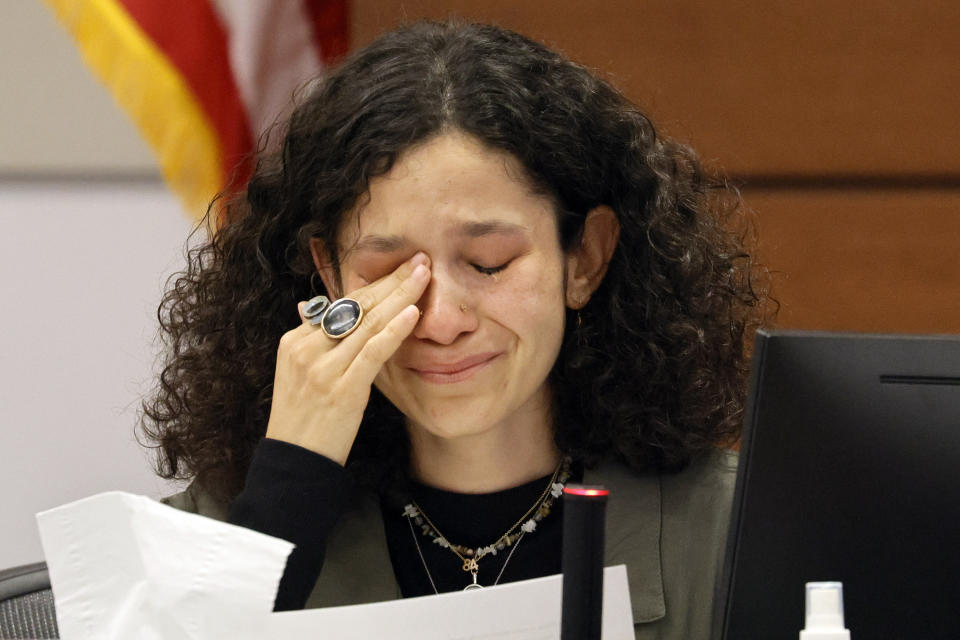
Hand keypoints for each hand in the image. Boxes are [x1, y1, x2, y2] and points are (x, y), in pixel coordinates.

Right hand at [265, 252, 430, 463]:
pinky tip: (413, 313)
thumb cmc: (303, 419)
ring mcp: (323, 368)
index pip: (341, 303)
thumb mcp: (299, 374)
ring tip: (424, 275)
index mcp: (295, 341)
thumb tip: (311, 309)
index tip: (401, 267)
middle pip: (356, 305)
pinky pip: (371, 352)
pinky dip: (393, 331)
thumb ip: (311, 340)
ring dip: (400, 296)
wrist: (294, 462)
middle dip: (391, 280)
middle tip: (420, 260)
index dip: (375, 283)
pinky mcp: (342, 389)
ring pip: (367, 322)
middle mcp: (306, 348)